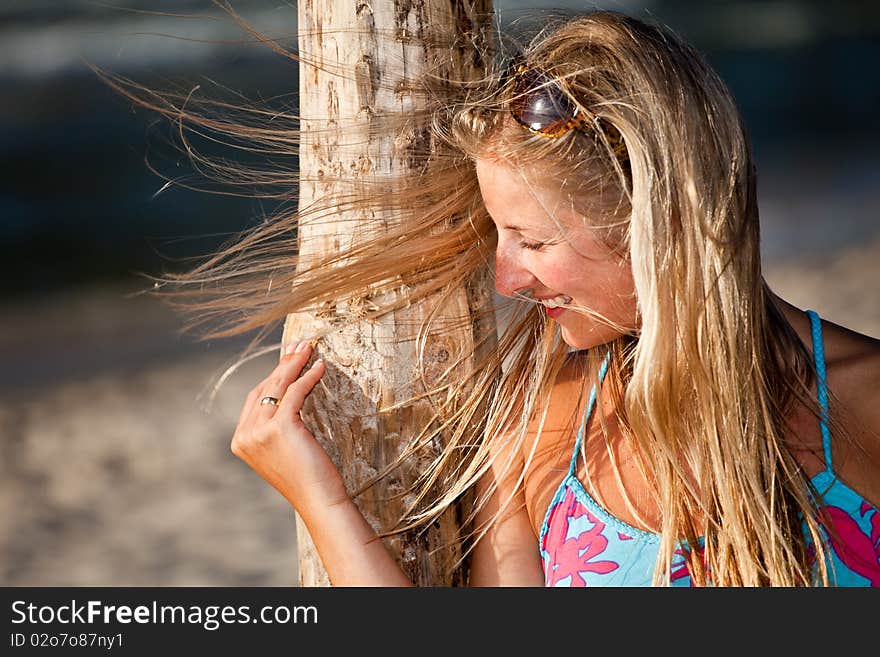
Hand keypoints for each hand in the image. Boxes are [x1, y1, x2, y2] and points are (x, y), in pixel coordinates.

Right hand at [231, 340, 345, 514]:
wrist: (318, 499)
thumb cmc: (307, 477)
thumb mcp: (283, 448)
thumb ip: (276, 426)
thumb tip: (289, 393)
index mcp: (241, 441)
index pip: (256, 398)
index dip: (273, 375)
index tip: (289, 357)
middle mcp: (245, 435)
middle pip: (264, 388)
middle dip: (283, 364)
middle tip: (300, 344)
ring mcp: (259, 432)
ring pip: (277, 387)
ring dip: (295, 363)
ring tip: (309, 348)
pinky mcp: (279, 427)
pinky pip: (294, 392)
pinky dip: (308, 376)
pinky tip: (320, 367)